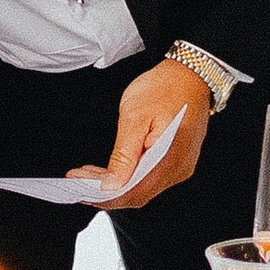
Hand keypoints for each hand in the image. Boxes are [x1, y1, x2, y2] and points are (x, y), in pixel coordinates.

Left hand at [73, 57, 210, 207]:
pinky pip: (151, 179)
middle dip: (105, 192)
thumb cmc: (164, 88)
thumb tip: (112, 184)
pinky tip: (113, 170)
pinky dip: (129, 178)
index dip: (103, 195)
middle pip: (137, 195)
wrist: (190, 74)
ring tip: (90, 174)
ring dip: (116, 185)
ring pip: (143, 189)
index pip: (132, 192)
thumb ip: (124, 154)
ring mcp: (180, 166)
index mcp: (168, 159)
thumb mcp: (135, 116)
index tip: (79, 187)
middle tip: (79, 180)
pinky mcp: (177, 161)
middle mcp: (178, 169)